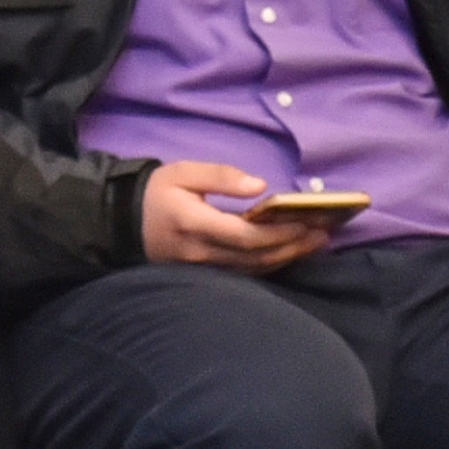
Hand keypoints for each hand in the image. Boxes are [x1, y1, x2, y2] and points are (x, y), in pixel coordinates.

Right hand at [143, 161, 338, 272]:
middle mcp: (200, 253)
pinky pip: (244, 274)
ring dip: (287, 257)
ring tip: (317, 243)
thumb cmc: (157, 193)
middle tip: (325, 234)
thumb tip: (260, 186)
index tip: (306, 222)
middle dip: (293, 246)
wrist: (123, 222)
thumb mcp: (182, 172)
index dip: (278, 232)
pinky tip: (291, 253)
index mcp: (193, 224)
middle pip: (255, 256)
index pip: (244, 235)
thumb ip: (220, 176)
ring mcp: (202, 270)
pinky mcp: (205, 276)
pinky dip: (271, 264)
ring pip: (253, 269)